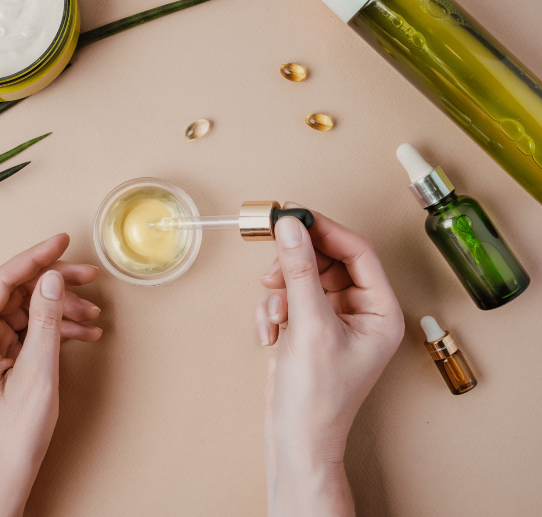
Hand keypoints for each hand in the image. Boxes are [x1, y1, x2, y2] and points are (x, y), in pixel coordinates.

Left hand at [0, 234, 101, 516]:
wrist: (2, 482)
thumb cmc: (10, 440)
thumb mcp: (36, 376)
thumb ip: (44, 322)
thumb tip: (52, 279)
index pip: (0, 283)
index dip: (33, 257)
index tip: (61, 241)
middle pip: (16, 295)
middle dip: (54, 284)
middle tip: (88, 274)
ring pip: (26, 314)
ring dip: (60, 310)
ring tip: (93, 314)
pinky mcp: (1, 365)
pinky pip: (30, 335)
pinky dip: (56, 332)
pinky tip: (83, 334)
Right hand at [255, 205, 403, 516]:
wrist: (295, 437)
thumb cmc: (317, 397)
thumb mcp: (309, 326)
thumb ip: (299, 271)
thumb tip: (291, 227)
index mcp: (381, 311)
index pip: (358, 252)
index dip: (325, 229)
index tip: (294, 214)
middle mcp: (362, 311)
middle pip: (329, 260)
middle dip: (297, 265)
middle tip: (273, 262)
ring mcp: (335, 319)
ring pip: (305, 277)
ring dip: (281, 290)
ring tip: (273, 312)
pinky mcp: (310, 326)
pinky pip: (290, 297)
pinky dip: (274, 309)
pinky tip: (269, 332)